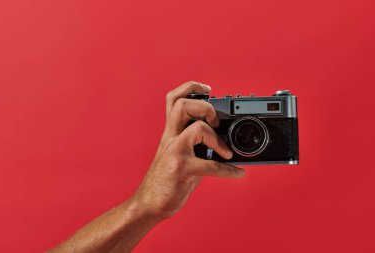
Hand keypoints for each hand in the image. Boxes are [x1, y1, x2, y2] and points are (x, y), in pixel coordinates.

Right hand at [133, 81, 245, 219]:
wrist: (149, 202)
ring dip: (217, 138)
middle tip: (215, 122)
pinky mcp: (182, 169)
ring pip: (197, 128)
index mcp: (170, 133)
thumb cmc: (166, 180)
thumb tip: (222, 143)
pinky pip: (211, 166)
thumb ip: (195, 145)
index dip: (190, 87)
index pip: (173, 99)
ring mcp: (175, 152)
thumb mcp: (177, 155)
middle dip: (204, 107)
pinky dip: (229, 171)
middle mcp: (170, 138)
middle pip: (182, 105)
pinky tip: (238, 174)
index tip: (207, 89)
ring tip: (226, 151)